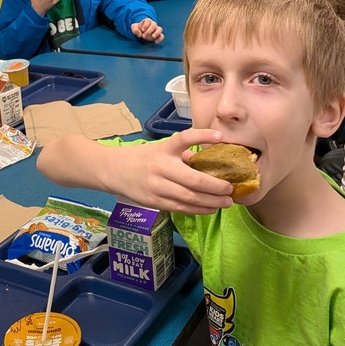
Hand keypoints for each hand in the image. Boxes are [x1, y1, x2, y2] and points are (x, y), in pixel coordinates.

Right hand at [38, 129, 233, 213]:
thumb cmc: (143, 158)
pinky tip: (211, 209)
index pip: (184, 139)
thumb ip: (184, 155)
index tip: (221, 136)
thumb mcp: (161, 149)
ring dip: (211, 201)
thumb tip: (212, 161)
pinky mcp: (154, 202)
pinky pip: (180, 207)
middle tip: (230, 189)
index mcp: (164, 149)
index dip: (203, 136)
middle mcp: (161, 167)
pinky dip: (198, 209)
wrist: (114, 171)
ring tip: (226, 202)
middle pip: (193, 179)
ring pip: (189, 197)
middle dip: (215, 186)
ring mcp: (157, 187)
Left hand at [131, 18, 163, 43]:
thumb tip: (139, 34)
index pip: (148, 21)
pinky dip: (160, 39)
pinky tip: (156, 42)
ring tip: (153, 37)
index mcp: (147, 21)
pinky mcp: (159, 35)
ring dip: (156, 33)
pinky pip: (162, 36)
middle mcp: (153, 24)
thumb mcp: (134, 27)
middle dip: (148, 31)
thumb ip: (135, 29)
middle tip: (143, 36)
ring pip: (160, 29)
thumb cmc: (138, 29)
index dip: (145, 25)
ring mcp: (156, 29)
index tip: (142, 30)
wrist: (141, 32)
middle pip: (153, 25)